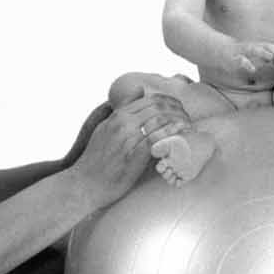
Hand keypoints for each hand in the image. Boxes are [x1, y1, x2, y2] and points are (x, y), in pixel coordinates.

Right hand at [72, 94, 190, 204]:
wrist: (84, 183)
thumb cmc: (96, 159)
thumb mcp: (105, 128)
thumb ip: (123, 109)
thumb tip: (140, 90)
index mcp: (118, 115)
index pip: (150, 100)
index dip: (170, 101)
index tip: (180, 108)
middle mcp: (123, 123)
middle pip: (158, 108)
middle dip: (178, 110)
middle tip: (188, 117)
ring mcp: (128, 138)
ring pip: (160, 121)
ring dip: (179, 122)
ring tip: (189, 127)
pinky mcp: (134, 154)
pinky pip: (158, 139)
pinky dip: (173, 135)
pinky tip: (182, 137)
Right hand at [228, 40, 273, 77]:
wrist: (218, 49)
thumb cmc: (241, 53)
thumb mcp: (257, 56)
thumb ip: (271, 60)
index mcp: (258, 47)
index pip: (273, 48)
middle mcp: (252, 47)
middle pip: (266, 46)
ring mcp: (242, 51)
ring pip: (253, 49)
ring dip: (262, 52)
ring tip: (270, 57)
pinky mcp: (232, 57)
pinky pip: (239, 59)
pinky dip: (246, 63)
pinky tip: (252, 69)